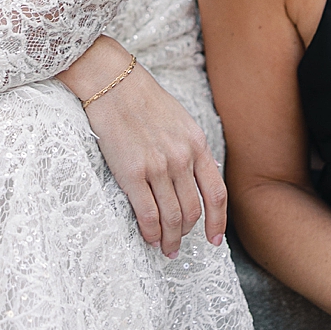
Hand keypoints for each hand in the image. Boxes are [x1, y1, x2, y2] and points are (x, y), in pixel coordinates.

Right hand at [70, 40, 226, 257]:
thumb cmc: (141, 98)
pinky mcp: (133, 172)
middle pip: (193, 210)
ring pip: (172, 217)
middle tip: (178, 244)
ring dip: (169, 238)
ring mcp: (158, 166)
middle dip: (187, 233)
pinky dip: (151, 232)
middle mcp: (182, 158)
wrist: (112, 81)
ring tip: (164, 247)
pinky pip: (148, 214)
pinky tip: (148, 238)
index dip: (218, 221)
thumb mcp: (179, 119)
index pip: (216, 193)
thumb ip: (189, 147)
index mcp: (197, 144)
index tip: (214, 239)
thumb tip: (192, 177)